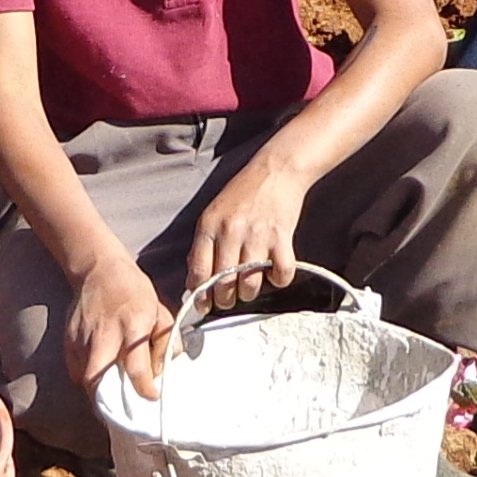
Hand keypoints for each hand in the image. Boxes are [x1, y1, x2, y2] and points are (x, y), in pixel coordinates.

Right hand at [65, 251, 174, 406]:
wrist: (99, 270)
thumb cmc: (134, 292)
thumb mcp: (160, 311)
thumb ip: (167, 342)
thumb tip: (164, 371)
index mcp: (133, 325)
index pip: (136, 367)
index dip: (145, 389)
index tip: (151, 398)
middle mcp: (104, 334)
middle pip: (98, 380)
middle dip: (109, 402)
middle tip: (123, 410)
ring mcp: (82, 338)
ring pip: (85, 379)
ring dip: (98, 393)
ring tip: (113, 397)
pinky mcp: (68, 340)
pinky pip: (76, 371)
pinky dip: (88, 380)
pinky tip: (101, 376)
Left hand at [189, 162, 309, 311]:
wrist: (275, 170)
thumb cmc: (242, 193)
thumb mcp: (212, 213)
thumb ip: (203, 244)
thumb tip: (194, 279)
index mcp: (209, 226)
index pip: (199, 273)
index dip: (200, 296)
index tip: (203, 305)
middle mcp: (231, 232)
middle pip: (224, 285)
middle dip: (225, 300)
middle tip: (229, 298)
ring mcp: (257, 236)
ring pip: (250, 285)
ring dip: (249, 293)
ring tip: (249, 286)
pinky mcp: (282, 237)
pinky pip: (280, 274)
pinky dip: (278, 280)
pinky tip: (274, 273)